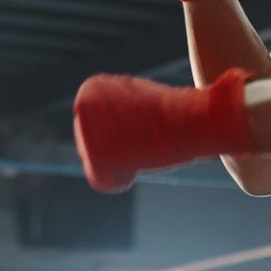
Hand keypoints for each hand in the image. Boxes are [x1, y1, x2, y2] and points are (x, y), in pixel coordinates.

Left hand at [73, 70, 254, 191]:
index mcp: (90, 89)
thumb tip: (113, 125)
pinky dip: (122, 180)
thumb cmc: (172, 112)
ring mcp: (85, 131)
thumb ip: (116, 109)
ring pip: (99, 163)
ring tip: (144, 145)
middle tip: (144, 138)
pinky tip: (137, 162)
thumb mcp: (138, 98)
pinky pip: (103, 181)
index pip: (97, 126)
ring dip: (123, 161)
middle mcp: (81, 107)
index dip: (123, 132)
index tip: (142, 125)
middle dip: (120, 148)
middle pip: (94, 145)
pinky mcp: (95, 157)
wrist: (190, 119)